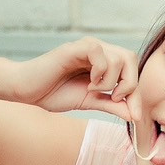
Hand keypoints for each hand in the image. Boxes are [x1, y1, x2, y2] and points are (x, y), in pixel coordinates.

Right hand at [9, 38, 138, 121]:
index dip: (136, 94)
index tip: (135, 116)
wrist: (27, 91)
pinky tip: (89, 82)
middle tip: (114, 98)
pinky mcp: (74, 48)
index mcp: (103, 62)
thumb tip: (134, 115)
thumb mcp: (90, 102)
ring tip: (94, 89)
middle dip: (130, 84)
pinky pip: (99, 52)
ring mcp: (87, 48)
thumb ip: (111, 105)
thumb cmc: (54, 93)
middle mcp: (98, 51)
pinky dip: (100, 71)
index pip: (131, 71)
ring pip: (119, 57)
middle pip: (130, 58)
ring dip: (111, 80)